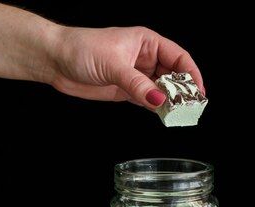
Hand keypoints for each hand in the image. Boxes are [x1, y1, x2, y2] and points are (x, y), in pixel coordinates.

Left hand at [49, 26, 203, 110]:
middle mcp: (144, 58)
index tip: (198, 90)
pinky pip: (147, 101)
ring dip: (170, 102)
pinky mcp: (126, 91)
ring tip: (179, 115)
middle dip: (183, 91)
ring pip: (161, 90)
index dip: (192, 73)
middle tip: (190, 107)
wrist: (55, 60)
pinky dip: (156, 109)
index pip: (179, 57)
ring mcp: (135, 75)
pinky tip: (163, 116)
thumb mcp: (113, 65)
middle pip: (173, 75)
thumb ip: (137, 84)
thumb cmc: (81, 48)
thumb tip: (159, 100)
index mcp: (146, 42)